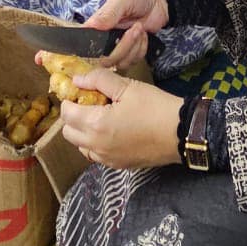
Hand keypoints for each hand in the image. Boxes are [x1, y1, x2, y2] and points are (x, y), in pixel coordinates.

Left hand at [59, 67, 182, 168]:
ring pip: (81, 146)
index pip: (67, 113)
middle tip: (90, 102)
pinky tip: (112, 131)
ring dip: (83, 131)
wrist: (180, 133)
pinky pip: (96, 155)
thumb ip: (99, 80)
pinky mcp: (118, 165)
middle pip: (68, 132)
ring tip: (102, 116)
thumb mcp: (128, 86)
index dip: (69, 99)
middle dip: (73, 116)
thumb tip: (77, 80)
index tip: (80, 90)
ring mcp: (106, 159)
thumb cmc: (153, 106)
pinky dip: (96, 143)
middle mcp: (96, 146)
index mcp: (95, 124)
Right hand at [88, 0, 169, 68]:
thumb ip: (108, 13)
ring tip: (140, 28)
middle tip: (136, 27)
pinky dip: (141, 49)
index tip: (108, 41)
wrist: (160, 0)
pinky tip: (144, 35)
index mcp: (97, 25)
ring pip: (119, 62)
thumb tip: (91, 25)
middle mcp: (104, 39)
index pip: (86, 43)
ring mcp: (117, 47)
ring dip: (134, 46)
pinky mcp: (130, 53)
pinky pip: (132, 61)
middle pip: (105, 58)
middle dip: (124, 45)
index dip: (93, 49)